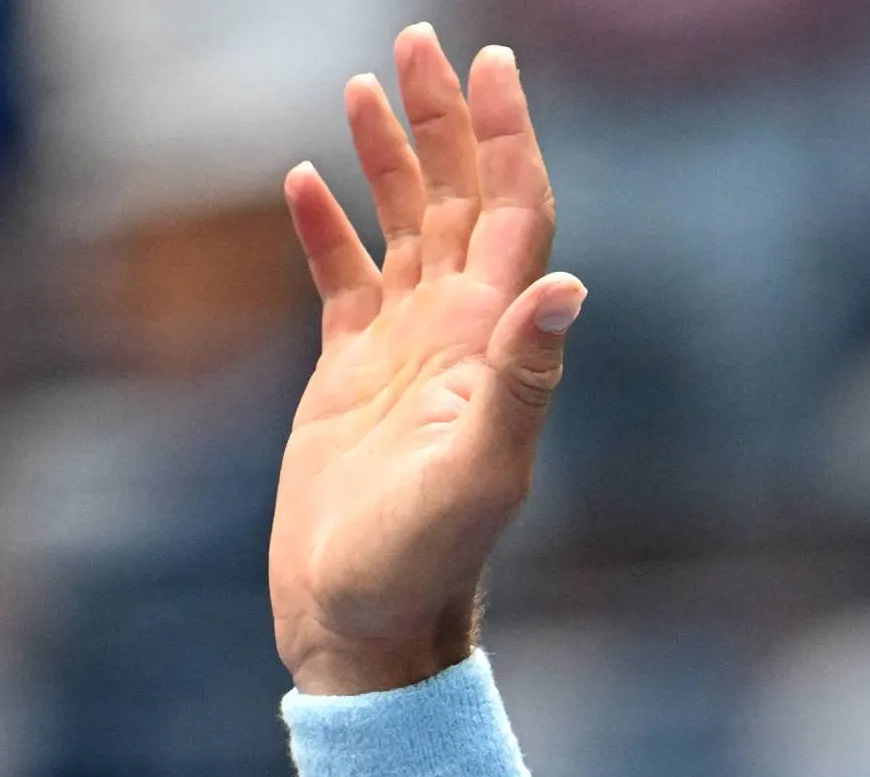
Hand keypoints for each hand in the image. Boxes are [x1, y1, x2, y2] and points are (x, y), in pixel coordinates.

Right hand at [270, 29, 579, 696]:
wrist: (367, 624)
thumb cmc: (425, 563)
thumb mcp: (480, 470)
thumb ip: (521, 379)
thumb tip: (566, 288)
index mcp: (493, 345)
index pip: (516, 217)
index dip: (508, 140)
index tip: (495, 64)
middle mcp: (459, 337)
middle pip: (463, 203)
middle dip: (448, 123)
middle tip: (423, 41)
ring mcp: (404, 353)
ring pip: (405, 230)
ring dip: (391, 159)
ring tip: (365, 86)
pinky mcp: (349, 378)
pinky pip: (342, 281)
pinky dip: (325, 229)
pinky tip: (303, 180)